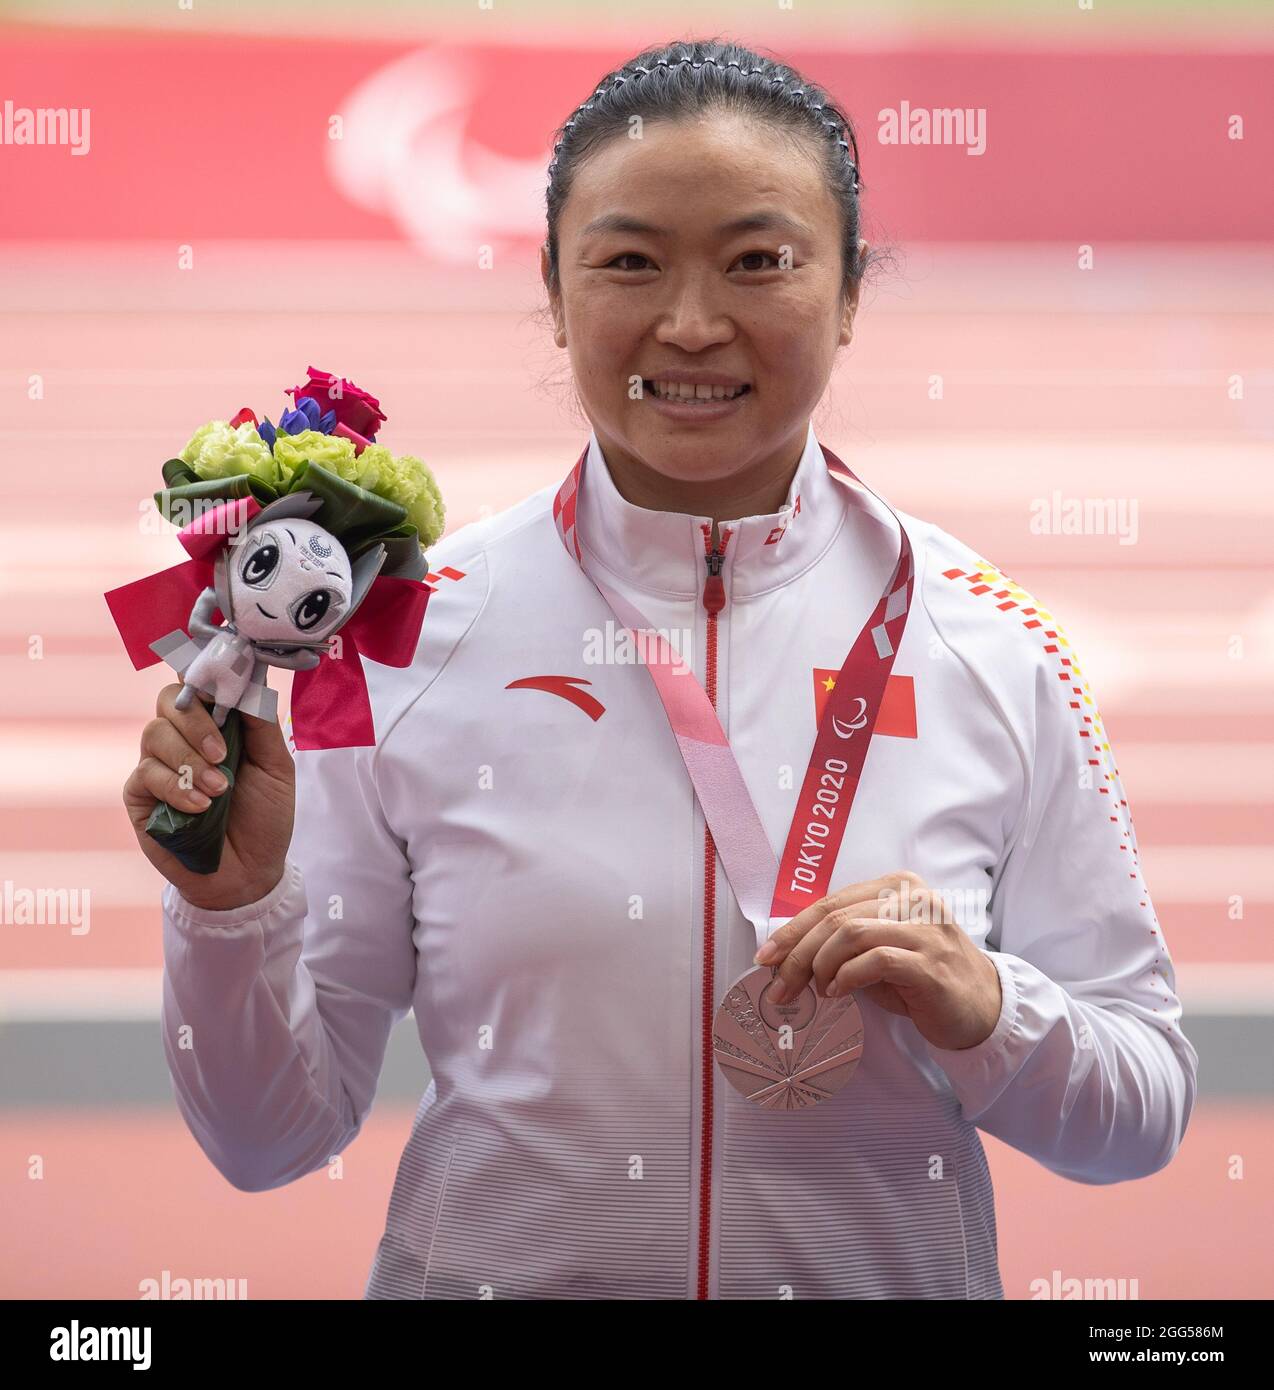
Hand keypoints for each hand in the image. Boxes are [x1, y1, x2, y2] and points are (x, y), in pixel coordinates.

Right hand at [123, 682, 294, 911]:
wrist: (250, 871)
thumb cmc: (264, 817)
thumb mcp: (277, 767)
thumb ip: (261, 725)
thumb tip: (247, 683)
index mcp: (215, 726)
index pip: (196, 686)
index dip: (202, 679)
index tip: (219, 690)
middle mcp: (182, 739)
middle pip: (169, 701)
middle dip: (197, 723)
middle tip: (223, 754)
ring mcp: (158, 765)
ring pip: (154, 734)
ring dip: (190, 760)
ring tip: (219, 790)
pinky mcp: (140, 796)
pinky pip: (146, 774)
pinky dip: (176, 788)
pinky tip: (199, 808)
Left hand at [755, 871, 1002, 1050]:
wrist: (982, 1007)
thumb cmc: (921, 977)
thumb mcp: (878, 950)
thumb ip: (842, 942)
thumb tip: (786, 955)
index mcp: (897, 886)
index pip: (830, 902)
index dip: (791, 930)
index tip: (764, 957)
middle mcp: (914, 899)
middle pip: (836, 918)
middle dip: (797, 954)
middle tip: (778, 986)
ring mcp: (925, 929)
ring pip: (851, 933)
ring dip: (820, 966)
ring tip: (815, 991)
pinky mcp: (931, 962)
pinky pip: (876, 960)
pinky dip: (847, 977)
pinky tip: (838, 993)